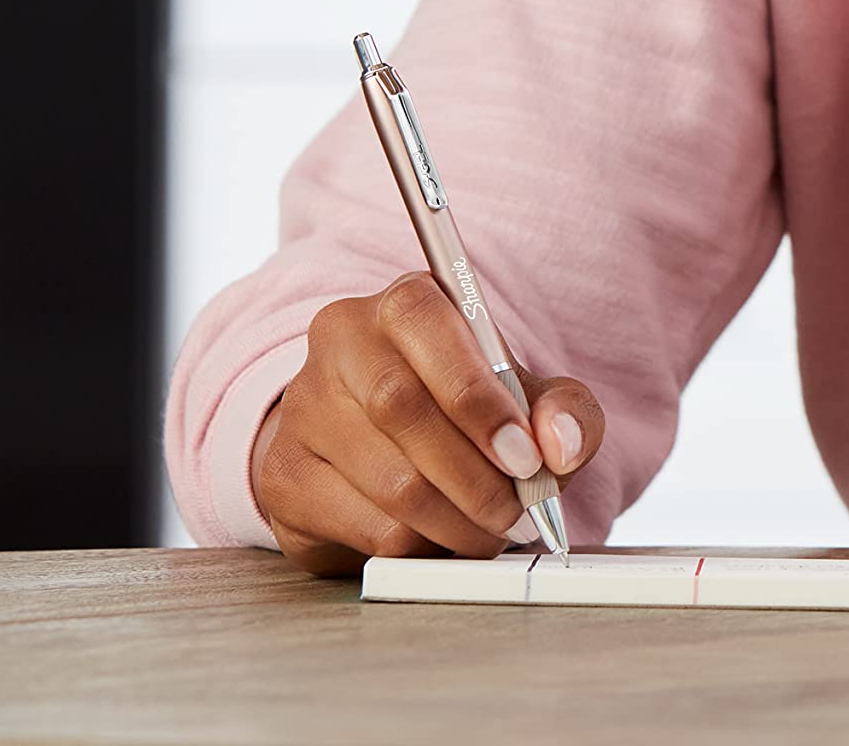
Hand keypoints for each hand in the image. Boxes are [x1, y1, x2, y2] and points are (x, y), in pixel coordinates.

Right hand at [248, 269, 603, 578]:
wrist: (378, 445)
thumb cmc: (464, 409)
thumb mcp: (528, 394)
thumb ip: (564, 408)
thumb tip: (561, 444)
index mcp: (404, 302)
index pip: (428, 327)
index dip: (480, 398)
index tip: (526, 457)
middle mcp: (341, 342)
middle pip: (402, 407)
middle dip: (475, 474)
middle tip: (516, 511)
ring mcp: (302, 410)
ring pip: (389, 480)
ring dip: (455, 521)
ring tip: (490, 531)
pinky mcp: (284, 479)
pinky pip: (364, 528)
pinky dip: (419, 547)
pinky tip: (443, 540)